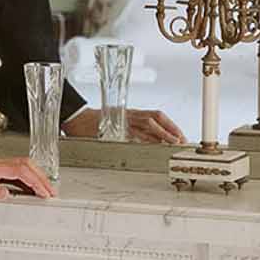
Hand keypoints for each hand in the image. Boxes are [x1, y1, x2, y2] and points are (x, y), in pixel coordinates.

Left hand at [0, 154, 55, 200]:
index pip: (21, 171)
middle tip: (50, 192)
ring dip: (34, 178)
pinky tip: (24, 190)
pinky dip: (23, 180)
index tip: (45, 192)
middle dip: (41, 178)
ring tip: (42, 192)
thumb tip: (5, 194)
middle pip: (25, 166)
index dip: (36, 181)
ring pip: (20, 168)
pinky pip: (11, 173)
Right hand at [62, 106, 184, 144]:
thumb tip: (151, 140)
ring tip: (173, 143)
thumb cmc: (96, 123)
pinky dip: (145, 140)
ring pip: (147, 125)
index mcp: (132, 113)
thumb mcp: (118, 122)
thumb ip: (133, 129)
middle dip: (171, 129)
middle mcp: (129, 115)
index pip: (156, 115)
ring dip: (162, 134)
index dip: (170, 124)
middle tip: (182, 141)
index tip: (181, 135)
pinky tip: (153, 146)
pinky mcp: (115, 129)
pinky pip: (133, 134)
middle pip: (155, 119)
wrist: (77, 119)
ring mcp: (122, 121)